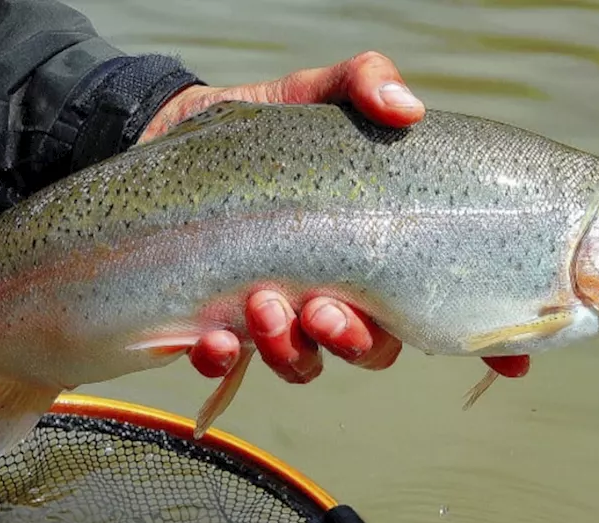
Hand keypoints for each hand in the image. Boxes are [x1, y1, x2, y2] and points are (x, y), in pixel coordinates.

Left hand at [140, 51, 424, 382]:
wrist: (173, 128)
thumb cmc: (263, 125)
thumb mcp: (313, 93)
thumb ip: (362, 81)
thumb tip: (405, 107)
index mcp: (364, 257)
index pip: (410, 313)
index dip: (425, 333)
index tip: (416, 324)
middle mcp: (326, 296)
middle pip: (362, 349)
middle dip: (346, 340)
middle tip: (318, 308)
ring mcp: (270, 316)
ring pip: (299, 362)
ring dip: (287, 349)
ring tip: (260, 305)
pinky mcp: (210, 320)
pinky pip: (223, 363)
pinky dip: (220, 358)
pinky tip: (212, 338)